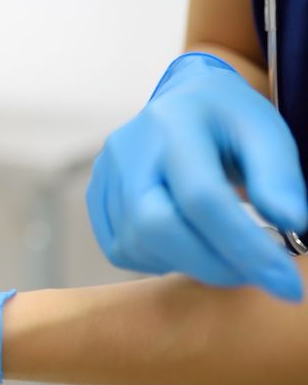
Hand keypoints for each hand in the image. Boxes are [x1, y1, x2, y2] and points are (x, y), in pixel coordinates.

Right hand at [87, 52, 307, 300]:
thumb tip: (290, 224)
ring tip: (226, 251)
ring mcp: (105, 174)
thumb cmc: (229, 118)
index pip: (202, 197)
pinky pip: (121, 249)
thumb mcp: (267, 132)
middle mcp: (128, 149)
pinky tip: (188, 242)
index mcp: (174, 124)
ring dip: (190, 264)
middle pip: (154, 226)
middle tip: (258, 275)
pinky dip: (160, 259)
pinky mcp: (96, 197)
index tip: (287, 285)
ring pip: (137, 245)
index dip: (244, 248)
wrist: (184, 99)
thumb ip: (280, 176)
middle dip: (212, 264)